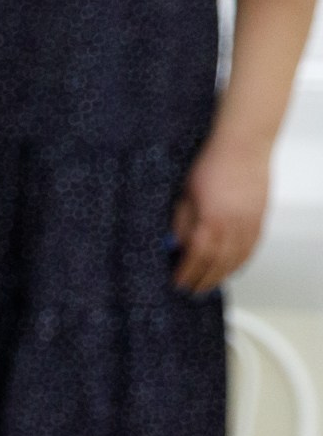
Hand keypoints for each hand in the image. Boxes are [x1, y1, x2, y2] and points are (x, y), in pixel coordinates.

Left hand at [171, 134, 269, 294]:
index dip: (186, 273)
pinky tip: (231, 269)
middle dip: (203, 280)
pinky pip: (252, 246)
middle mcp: (234, 225)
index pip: (197, 257)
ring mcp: (251, 221)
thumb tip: (174, 246)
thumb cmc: (211, 163)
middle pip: (218, 263)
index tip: (177, 282)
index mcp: (212, 220)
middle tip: (191, 292)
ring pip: (237, 258)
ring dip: (222, 275)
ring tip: (209, 286)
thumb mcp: (184, 194)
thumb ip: (180, 223)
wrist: (244, 144)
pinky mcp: (261, 216)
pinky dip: (241, 262)